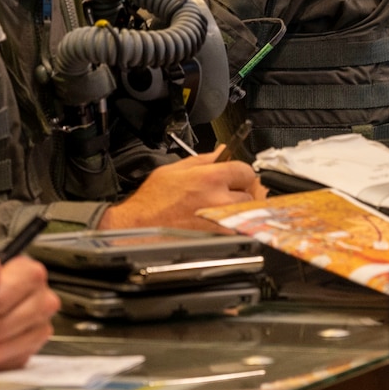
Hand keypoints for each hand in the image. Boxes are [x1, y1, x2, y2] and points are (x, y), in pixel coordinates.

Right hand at [98, 149, 264, 231]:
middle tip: (223, 191)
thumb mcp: (174, 169)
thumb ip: (204, 159)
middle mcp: (219, 200)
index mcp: (210, 178)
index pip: (246, 170)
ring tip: (215, 206)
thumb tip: (221, 151)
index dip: (239, 171)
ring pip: (245, 211)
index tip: (234, 174)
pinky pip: (237, 227)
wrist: (140, 228)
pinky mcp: (218, 238)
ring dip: (236, 208)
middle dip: (238, 190)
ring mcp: (221, 221)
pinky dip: (230, 223)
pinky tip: (214, 220)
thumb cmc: (152, 201)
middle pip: (249, 192)